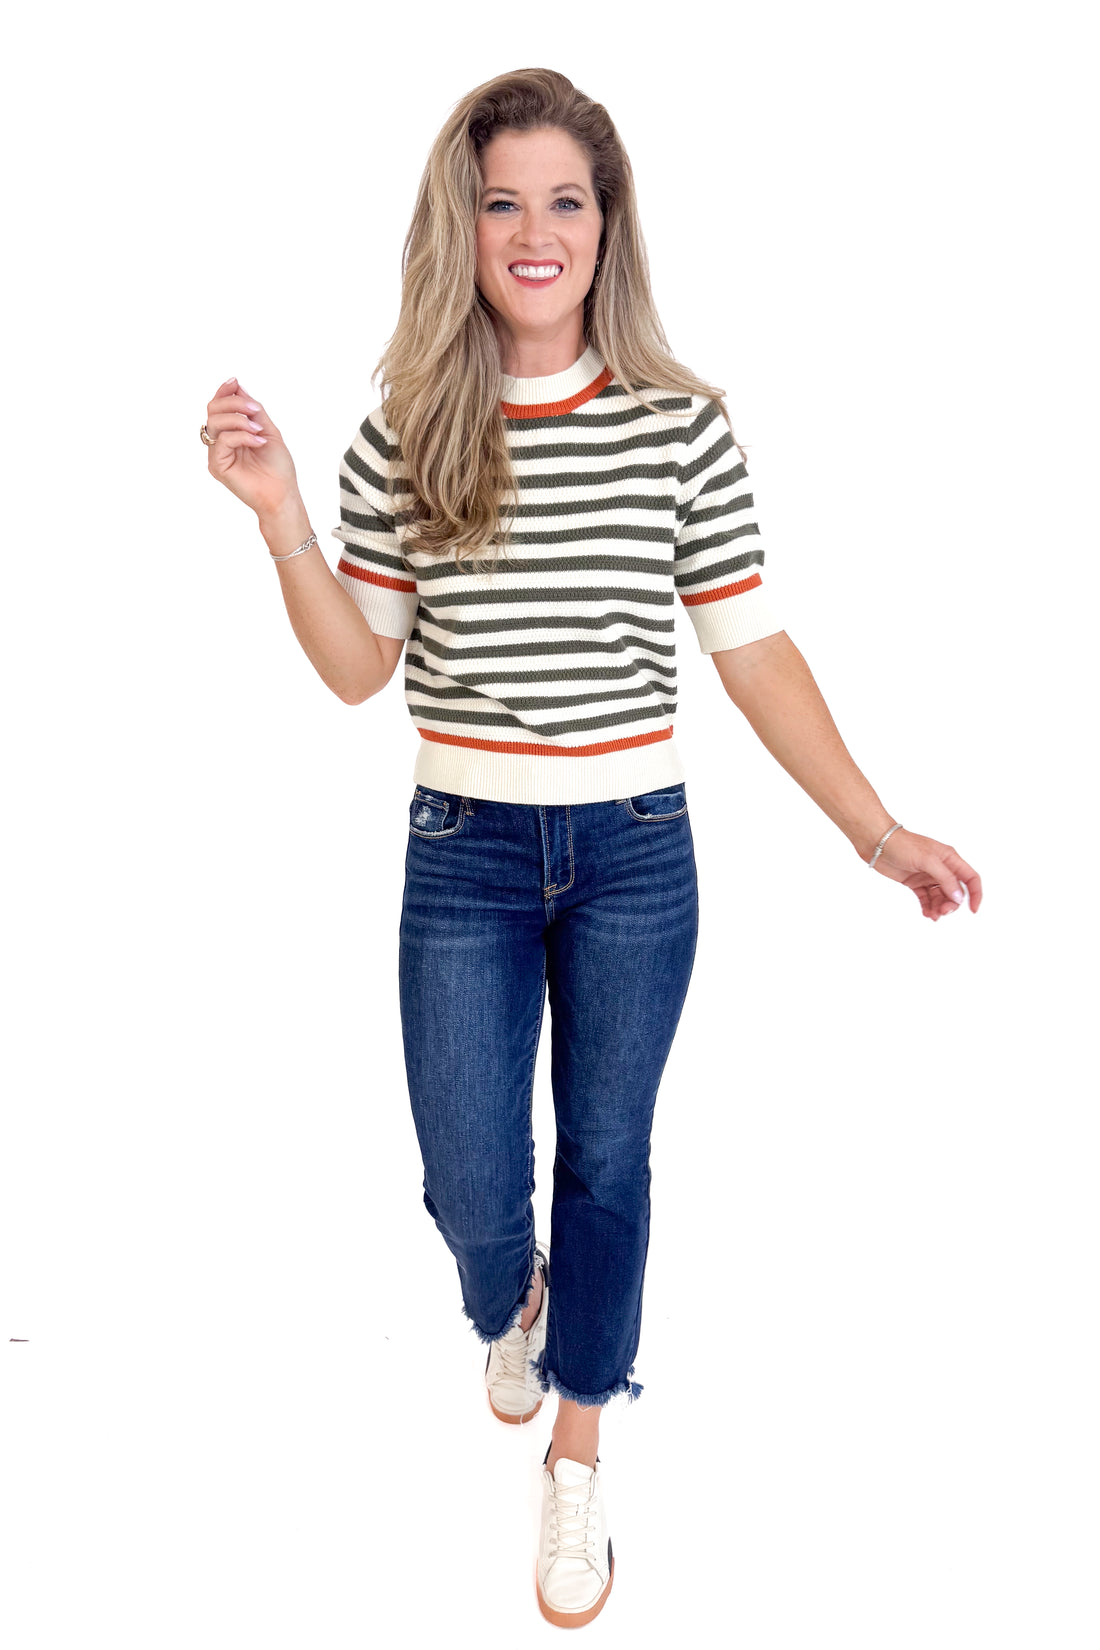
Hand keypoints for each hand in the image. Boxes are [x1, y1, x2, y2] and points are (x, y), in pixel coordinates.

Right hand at [204, 376, 300, 521]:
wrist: (283, 495)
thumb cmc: (278, 468)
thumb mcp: (268, 430)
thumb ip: (253, 411)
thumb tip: (238, 387)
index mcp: (230, 434)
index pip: (219, 407)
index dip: (224, 391)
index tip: (235, 382)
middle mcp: (220, 443)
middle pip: (213, 410)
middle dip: (234, 403)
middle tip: (254, 409)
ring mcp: (217, 455)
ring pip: (215, 422)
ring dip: (239, 419)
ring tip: (258, 429)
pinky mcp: (217, 466)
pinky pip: (223, 440)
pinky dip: (242, 436)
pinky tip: (258, 441)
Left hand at [871, 827, 982, 920]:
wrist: (877, 843)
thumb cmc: (903, 845)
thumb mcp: (928, 860)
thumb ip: (945, 878)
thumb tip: (959, 897)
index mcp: (950, 858)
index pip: (970, 878)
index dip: (975, 894)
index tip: (972, 910)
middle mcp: (941, 867)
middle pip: (955, 891)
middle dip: (951, 904)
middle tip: (942, 912)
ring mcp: (928, 876)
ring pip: (940, 897)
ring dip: (939, 908)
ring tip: (932, 915)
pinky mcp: (915, 882)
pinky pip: (927, 898)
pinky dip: (928, 907)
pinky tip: (926, 913)